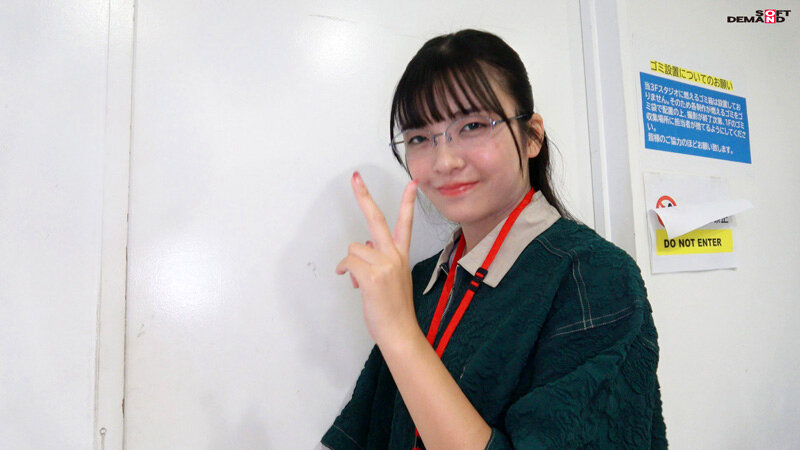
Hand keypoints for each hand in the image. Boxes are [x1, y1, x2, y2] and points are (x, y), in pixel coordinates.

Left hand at [335, 171, 419, 346]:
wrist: (400, 332)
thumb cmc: (395, 309)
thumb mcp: (393, 278)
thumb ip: (381, 259)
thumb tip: (364, 248)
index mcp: (401, 255)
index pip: (406, 223)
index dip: (408, 202)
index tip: (411, 182)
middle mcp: (395, 255)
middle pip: (377, 219)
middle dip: (364, 196)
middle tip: (355, 177)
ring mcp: (384, 264)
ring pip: (354, 248)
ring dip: (351, 263)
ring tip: (360, 281)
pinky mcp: (373, 275)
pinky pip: (349, 262)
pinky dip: (345, 271)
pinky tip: (353, 283)